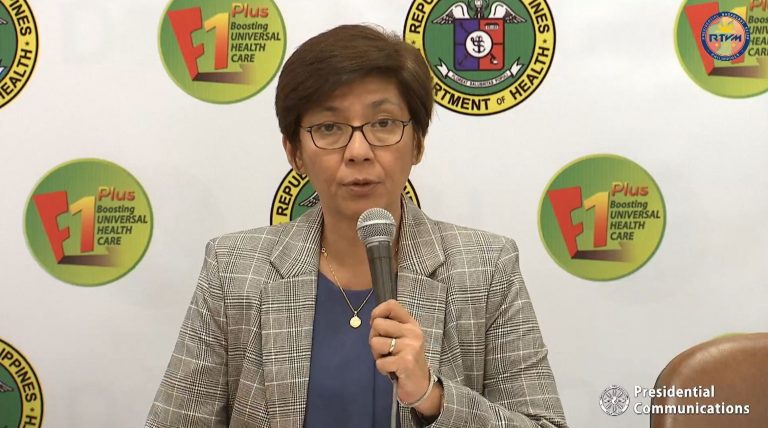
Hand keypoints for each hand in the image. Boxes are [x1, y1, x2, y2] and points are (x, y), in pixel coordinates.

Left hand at [369, 299, 442, 417]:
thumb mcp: (402, 338)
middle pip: (378, 324)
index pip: (392, 305)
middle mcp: (412, 332)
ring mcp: (410, 346)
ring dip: (377, 355)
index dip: (377, 312)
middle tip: (384, 349)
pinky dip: (382, 369)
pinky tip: (393, 370)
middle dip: (374, 338)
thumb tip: (373, 320)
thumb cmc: (406, 359)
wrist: (421, 385)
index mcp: (411, 323)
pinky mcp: (406, 362)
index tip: (375, 324)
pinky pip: (379, 362)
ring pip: (375, 343)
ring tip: (389, 360)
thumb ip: (389, 327)